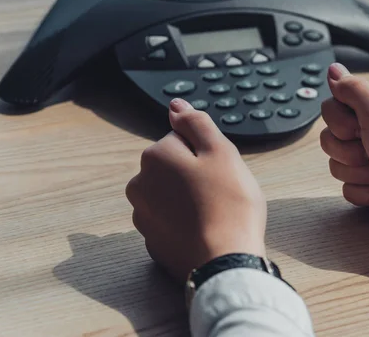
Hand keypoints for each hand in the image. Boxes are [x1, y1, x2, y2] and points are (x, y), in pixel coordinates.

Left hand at [126, 99, 266, 282]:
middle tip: (220, 191)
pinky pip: (170, 221)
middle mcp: (139, 184)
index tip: (219, 171)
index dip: (206, 152)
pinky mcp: (152, 241)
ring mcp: (143, 216)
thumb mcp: (221, 152)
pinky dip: (184, 223)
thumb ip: (196, 123)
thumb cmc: (229, 205)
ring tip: (213, 213)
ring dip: (188, 198)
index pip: (181, 139)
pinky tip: (204, 231)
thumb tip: (175, 105)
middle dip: (194, 174)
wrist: (225, 262)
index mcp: (154, 156)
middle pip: (172, 167)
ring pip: (170, 194)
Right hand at [320, 63, 368, 285]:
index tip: (360, 129)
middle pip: (332, 137)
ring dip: (356, 173)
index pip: (334, 106)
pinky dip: (363, 192)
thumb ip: (352, 89)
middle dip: (348, 152)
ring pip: (337, 163)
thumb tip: (333, 70)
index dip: (340, 122)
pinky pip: (347, 186)